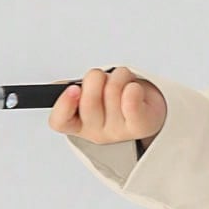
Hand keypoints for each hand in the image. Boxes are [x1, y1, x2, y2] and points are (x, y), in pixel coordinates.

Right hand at [48, 67, 165, 144]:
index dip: (64, 104)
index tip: (73, 88)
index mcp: (79, 125)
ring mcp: (118, 132)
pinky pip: (131, 100)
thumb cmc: (117, 100)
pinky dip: (133, 86)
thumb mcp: (90, 94)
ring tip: (123, 81)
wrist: (148, 110)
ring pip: (112, 91)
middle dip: (97, 77)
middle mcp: (97, 132)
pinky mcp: (140, 126)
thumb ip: (74, 89)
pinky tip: (134, 88)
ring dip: (119, 76)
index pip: (60, 122)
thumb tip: (62, 85)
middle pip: (89, 100)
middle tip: (105, 78)